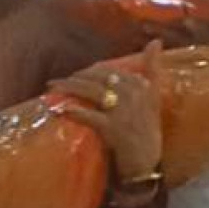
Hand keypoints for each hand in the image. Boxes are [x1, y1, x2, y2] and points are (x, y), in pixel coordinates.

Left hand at [55, 47, 162, 182]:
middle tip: (58, 81)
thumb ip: (152, 69)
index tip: (77, 74)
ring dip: (68, 87)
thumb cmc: (147, 131)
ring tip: (52, 88)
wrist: (146, 166)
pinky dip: (73, 111)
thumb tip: (156, 41)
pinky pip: (89, 115)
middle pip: (98, 77)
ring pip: (91, 91)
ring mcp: (124, 111)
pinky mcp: (113, 128)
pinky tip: (61, 109)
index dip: (90, 71)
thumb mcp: (153, 99)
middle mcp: (135, 94)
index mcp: (143, 85)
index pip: (110, 70)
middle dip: (75, 77)